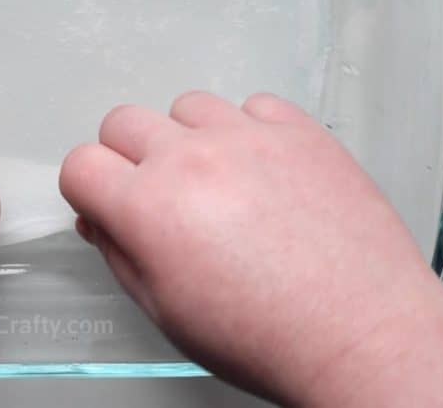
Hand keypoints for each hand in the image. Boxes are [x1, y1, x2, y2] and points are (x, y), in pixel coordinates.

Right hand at [60, 91, 442, 406]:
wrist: (361, 334)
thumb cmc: (269, 337)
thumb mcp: (166, 311)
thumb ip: (120, 253)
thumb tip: (100, 218)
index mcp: (148, 208)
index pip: (81, 164)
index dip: (87, 188)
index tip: (105, 202)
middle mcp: (191, 159)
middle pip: (123, 121)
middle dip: (126, 157)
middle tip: (156, 193)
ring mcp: (248, 137)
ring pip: (186, 106)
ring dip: (188, 138)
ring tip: (217, 181)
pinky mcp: (299, 131)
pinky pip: (253, 105)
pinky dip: (248, 130)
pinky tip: (262, 170)